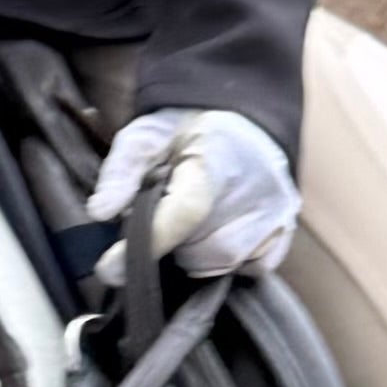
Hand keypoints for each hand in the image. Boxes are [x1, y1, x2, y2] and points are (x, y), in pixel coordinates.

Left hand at [88, 107, 301, 279]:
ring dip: (197, 254)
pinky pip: (250, 268)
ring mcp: (276, 212)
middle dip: (172, 242)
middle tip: (168, 214)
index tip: (109, 267)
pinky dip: (229, 259)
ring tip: (195, 220)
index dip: (147, 244)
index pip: (185, 213)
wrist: (242, 118)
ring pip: (220, 264)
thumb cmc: (187, 131)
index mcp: (217, 158)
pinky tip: (219, 231)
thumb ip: (121, 171)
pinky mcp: (286, 230)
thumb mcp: (145, 136)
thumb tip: (100, 212)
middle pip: (200, 250)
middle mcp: (256, 188)